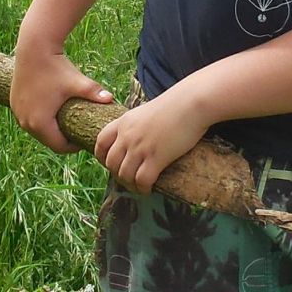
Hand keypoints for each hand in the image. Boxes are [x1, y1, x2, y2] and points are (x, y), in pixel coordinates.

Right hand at [11, 43, 112, 153]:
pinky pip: (28, 118)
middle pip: (47, 140)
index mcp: (40, 123)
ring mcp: (17, 113)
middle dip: (62, 138)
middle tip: (76, 132)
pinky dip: (39, 119)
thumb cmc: (56, 67)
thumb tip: (112, 99)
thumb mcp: (76, 82)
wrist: (34, 48)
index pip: (59, 146)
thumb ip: (94, 93)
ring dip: (50, 129)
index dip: (74, 146)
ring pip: (37, 130)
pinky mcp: (14, 103)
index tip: (84, 139)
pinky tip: (51, 111)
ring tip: (65, 121)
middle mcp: (25, 122)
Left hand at [93, 87, 209, 194]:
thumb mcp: (146, 112)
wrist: (190, 103)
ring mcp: (140, 147)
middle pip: (111, 163)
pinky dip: (143, 188)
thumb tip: (137, 138)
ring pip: (124, 175)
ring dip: (130, 184)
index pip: (100, 142)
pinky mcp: (156, 158)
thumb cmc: (174, 105)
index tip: (110, 164)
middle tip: (128, 178)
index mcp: (123, 122)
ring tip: (139, 185)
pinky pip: (141, 180)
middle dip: (117, 173)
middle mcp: (127, 136)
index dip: (102, 157)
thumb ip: (136, 125)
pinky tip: (148, 188)